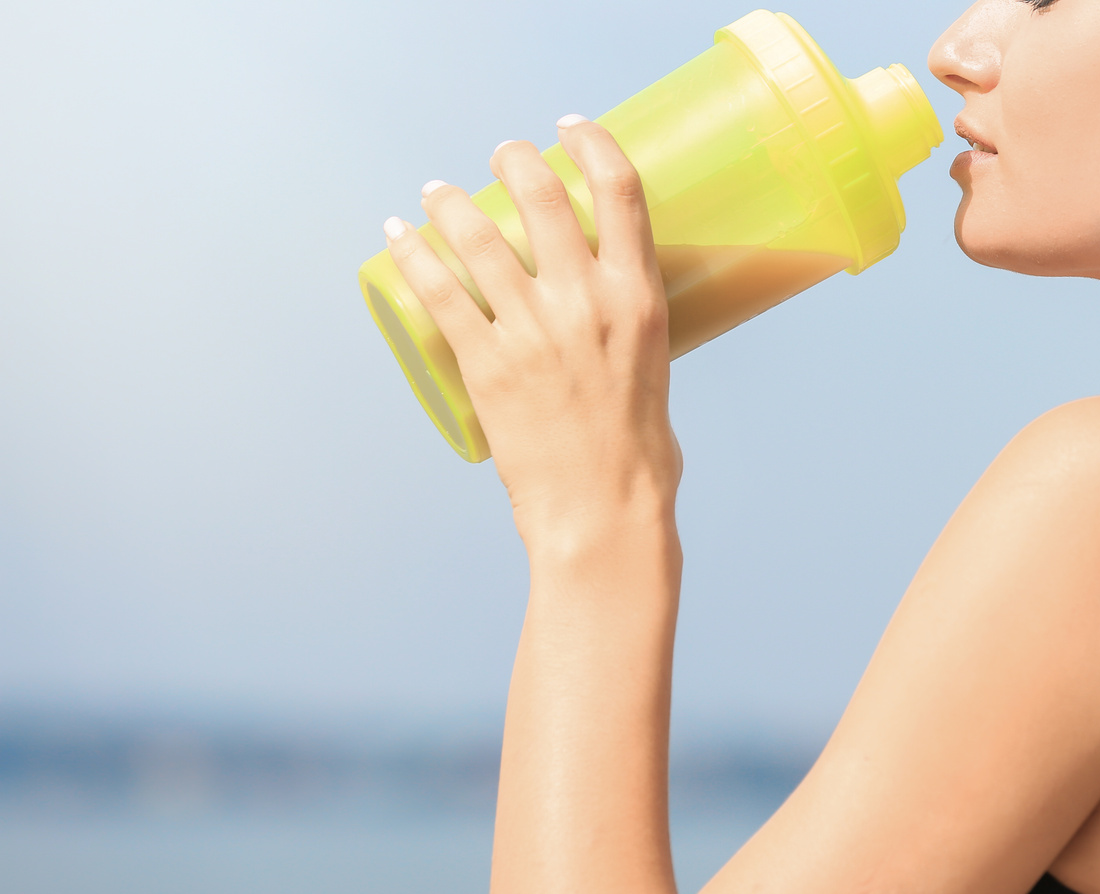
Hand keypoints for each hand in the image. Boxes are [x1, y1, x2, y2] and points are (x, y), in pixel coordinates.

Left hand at [384, 118, 680, 551]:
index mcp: (640, 299)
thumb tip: (609, 324)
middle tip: (499, 156)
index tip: (570, 128)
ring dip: (448, 201)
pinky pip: (438, 291)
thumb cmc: (639, 457)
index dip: (592, 143)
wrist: (604, 513)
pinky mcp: (487, 364)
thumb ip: (631, 335)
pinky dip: (412, 254)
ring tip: (436, 193)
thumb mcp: (655, 372)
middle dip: (513, 160)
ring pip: (477, 235)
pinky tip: (398, 236)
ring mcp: (533, 331)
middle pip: (542, 195)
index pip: (620, 191)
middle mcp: (587, 302)